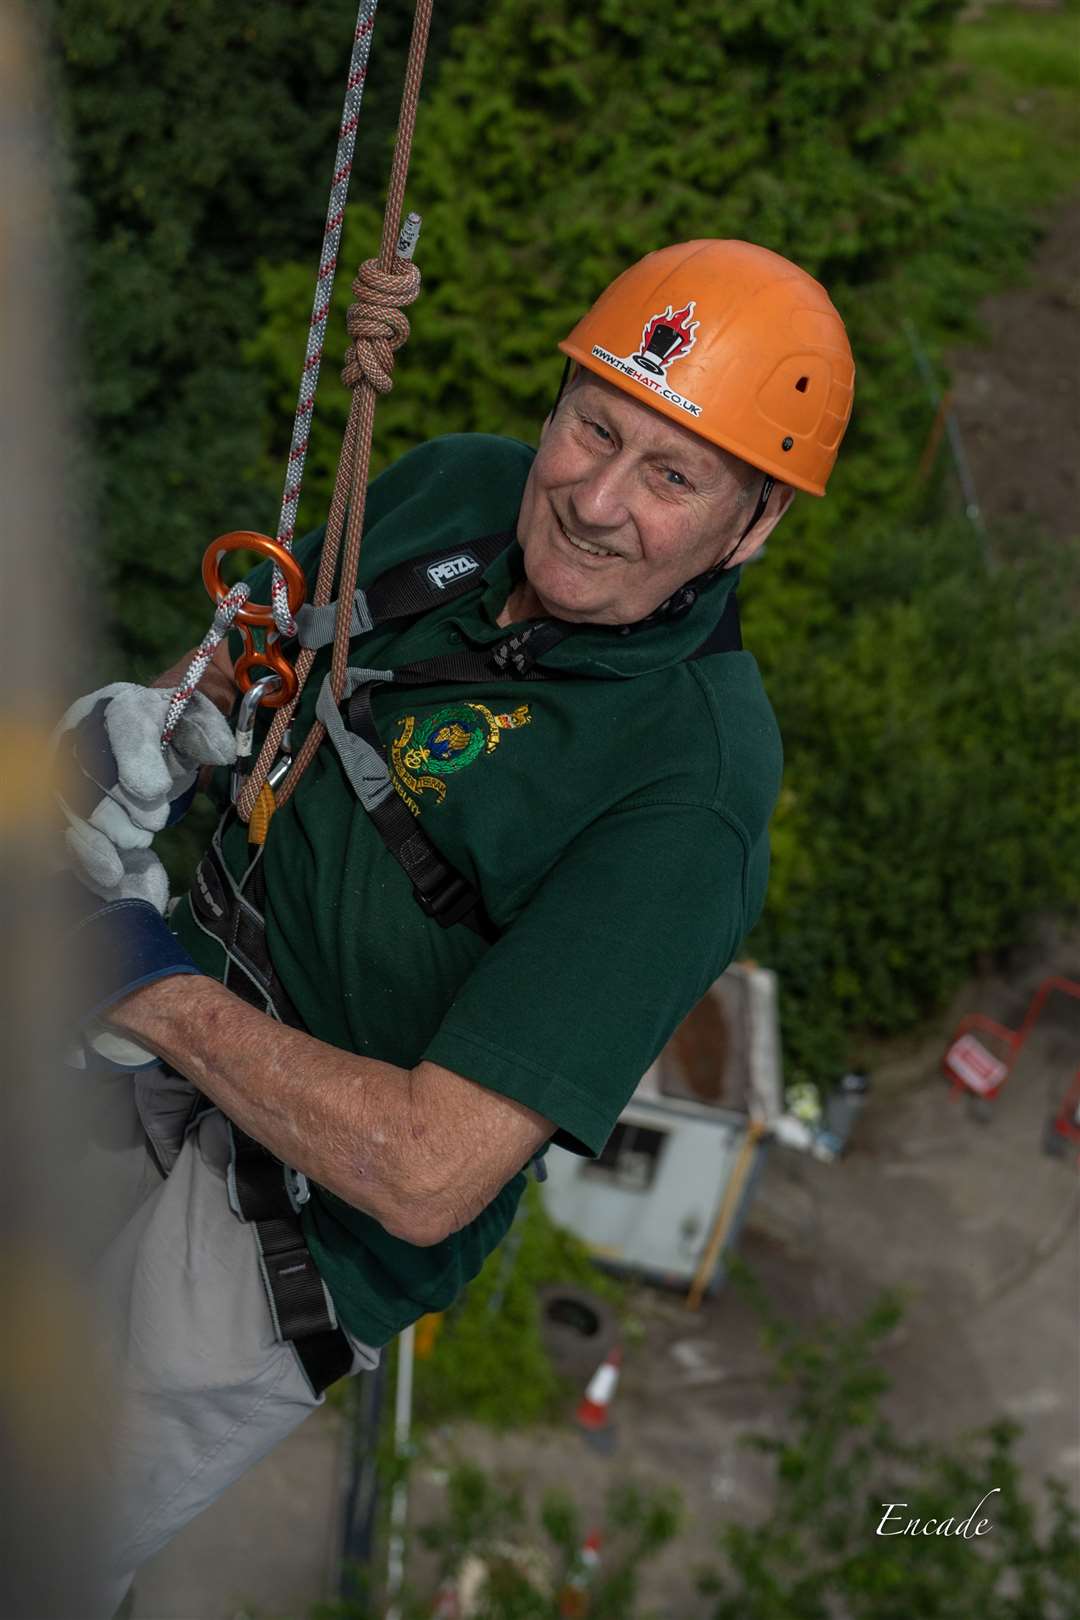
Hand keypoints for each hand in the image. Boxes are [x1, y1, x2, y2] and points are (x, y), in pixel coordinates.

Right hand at [55, 683, 235, 897]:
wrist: (135, 744)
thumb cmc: (164, 733)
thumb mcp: (190, 723)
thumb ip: (206, 731)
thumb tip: (222, 752)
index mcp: (120, 706)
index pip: (124, 724)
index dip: (136, 757)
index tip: (156, 790)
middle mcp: (81, 734)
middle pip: (92, 769)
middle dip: (123, 803)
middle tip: (153, 821)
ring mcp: (62, 772)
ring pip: (74, 805)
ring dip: (107, 831)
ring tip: (138, 841)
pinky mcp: (58, 808)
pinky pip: (66, 835)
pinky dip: (88, 858)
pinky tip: (110, 877)